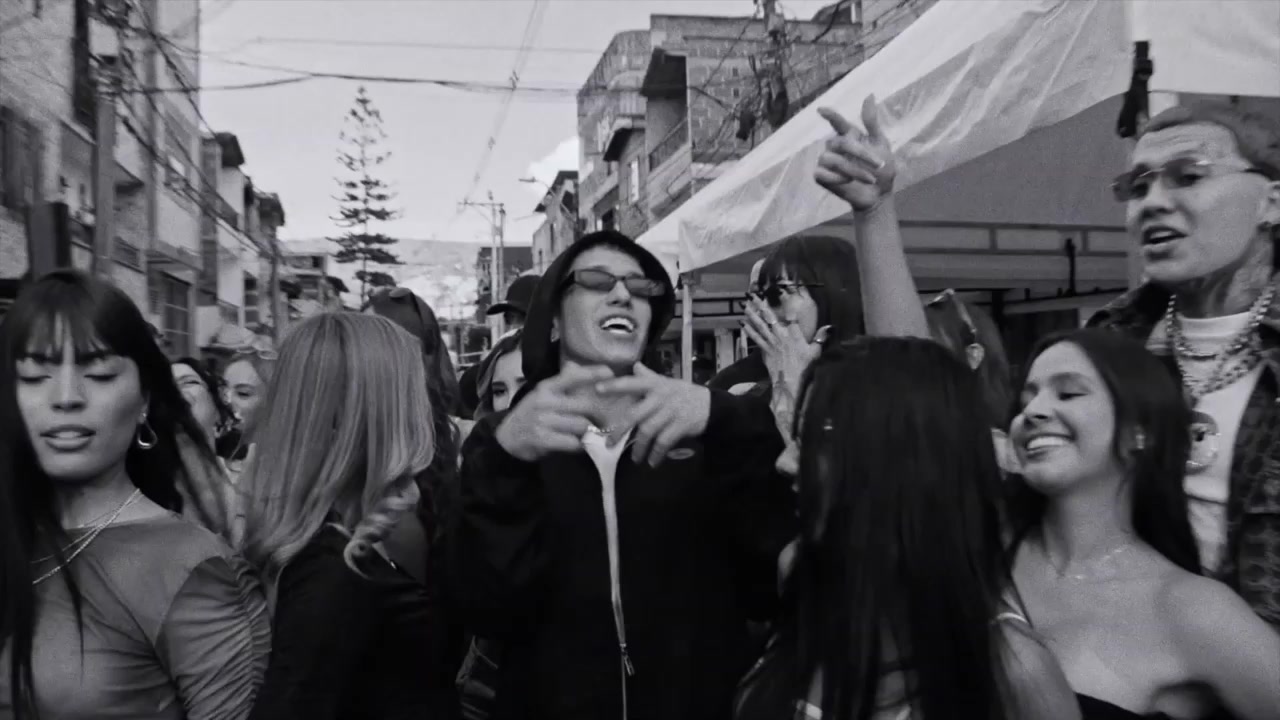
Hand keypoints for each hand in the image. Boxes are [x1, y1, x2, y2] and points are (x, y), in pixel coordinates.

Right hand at [495, 364, 615, 461]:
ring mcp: (543, 420)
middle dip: (597, 415)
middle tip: (602, 421)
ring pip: (581, 425)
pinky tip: (576, 445)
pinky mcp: (543, 439)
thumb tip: (577, 366)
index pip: (572, 377)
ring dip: (587, 432)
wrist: (507, 438)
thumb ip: (561, 384)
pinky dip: (578, 445)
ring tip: (586, 434)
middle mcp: (545, 401)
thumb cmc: (531, 414)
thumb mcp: (542, 395)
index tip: (610, 373)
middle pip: (584, 405)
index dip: (593, 373)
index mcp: (546, 387)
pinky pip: (572, 442)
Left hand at [596, 363, 711, 467]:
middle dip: (620, 431)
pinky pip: (663, 442)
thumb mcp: (667, 383)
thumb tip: (635, 366)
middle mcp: (661, 397)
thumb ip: (649, 377)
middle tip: (609, 443)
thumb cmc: (683, 394)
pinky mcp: (681, 425)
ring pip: (648, 431)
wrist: (712, 406)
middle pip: (635, 415)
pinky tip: (653, 462)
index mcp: (655, 385)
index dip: (615, 386)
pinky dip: (656, 454)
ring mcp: (671, 411)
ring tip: (635, 459)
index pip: (632, 383)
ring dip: (640, 448)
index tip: (597, 389)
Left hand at [741, 297, 824, 401]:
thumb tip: (829, 327)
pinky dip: (749, 330)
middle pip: (769, 317)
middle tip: (752, 295)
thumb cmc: (803, 367)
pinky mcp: (765, 350)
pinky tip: (743, 324)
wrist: (788, 381)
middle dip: (760, 304)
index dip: (786, 301)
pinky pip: (756, 338)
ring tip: (745, 306)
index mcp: (793, 334)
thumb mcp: (815, 352)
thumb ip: (821, 338)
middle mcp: (780, 335)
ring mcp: (771, 342)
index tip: (781, 290)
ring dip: (752, 315)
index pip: (790, 314)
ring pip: (759, 325)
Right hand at [814, 95, 894, 211]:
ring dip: (854, 169)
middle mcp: (836, 146)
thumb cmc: (882, 169)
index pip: (837, 122)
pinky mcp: (821, 176)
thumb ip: (872, 122)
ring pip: (832, 160)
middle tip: (879, 164)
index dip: (829, 115)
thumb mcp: (881, 144)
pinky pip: (822, 173)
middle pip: (840, 143)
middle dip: (861, 154)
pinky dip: (837, 179)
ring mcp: (826, 161)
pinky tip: (848, 182)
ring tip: (869, 179)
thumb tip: (870, 94)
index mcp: (850, 135)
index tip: (821, 110)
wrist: (879, 195)